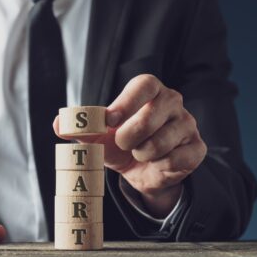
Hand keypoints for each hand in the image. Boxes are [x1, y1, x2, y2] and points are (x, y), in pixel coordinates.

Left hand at [54, 74, 206, 217]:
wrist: (145, 172)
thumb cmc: (123, 145)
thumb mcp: (101, 137)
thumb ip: (82, 129)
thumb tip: (59, 123)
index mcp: (150, 91)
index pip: (145, 84)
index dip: (127, 101)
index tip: (110, 119)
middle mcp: (173, 102)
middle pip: (150, 116)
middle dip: (128, 137)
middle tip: (123, 144)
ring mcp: (188, 124)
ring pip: (162, 142)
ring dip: (142, 154)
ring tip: (140, 153)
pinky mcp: (197, 148)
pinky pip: (175, 160)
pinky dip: (159, 167)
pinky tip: (158, 163)